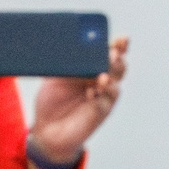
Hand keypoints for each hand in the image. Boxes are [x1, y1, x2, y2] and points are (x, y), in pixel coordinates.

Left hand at [26, 34, 129, 168]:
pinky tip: (92, 92)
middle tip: (112, 54)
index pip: (109, 52)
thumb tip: (66, 46)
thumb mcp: (53, 77)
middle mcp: (100, 80)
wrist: (46, 129)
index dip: (118, 45)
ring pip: (115, 84)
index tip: (122, 39)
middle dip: (118, 59)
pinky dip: (100, 95)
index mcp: (91, 67)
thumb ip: (63, 63)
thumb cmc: (51, 100)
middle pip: (118, 66)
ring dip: (112, 77)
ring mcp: (102, 96)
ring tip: (103, 76)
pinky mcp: (99, 112)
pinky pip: (105, 102)